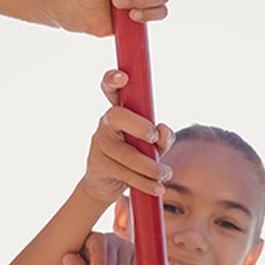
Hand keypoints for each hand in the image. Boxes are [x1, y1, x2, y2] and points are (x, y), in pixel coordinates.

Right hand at [80, 70, 174, 201]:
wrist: (107, 184)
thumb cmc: (134, 156)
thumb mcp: (153, 145)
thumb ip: (162, 137)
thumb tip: (162, 130)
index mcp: (120, 110)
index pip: (111, 89)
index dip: (113, 79)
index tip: (123, 77)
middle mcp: (106, 122)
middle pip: (119, 117)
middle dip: (140, 126)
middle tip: (153, 139)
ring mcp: (99, 143)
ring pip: (127, 154)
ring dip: (151, 167)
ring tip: (166, 174)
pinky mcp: (99, 164)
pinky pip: (125, 173)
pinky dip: (145, 183)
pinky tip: (157, 188)